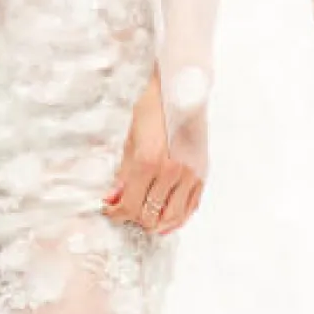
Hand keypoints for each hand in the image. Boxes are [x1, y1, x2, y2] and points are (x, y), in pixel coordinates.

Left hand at [103, 70, 203, 236]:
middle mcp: (171, 171)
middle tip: (125, 211)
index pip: (130, 205)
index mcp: (148, 161)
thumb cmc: (154, 109)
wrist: (182, 90)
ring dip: (155, 223)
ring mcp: (189, 174)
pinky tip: (166, 219)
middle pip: (149, 215)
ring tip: (144, 219)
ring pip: (171, 217)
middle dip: (134, 218)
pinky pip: (191, 207)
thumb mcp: (131, 138)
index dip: (116, 213)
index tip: (111, 211)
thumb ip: (123, 173)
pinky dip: (178, 218)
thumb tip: (113, 198)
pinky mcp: (202, 173)